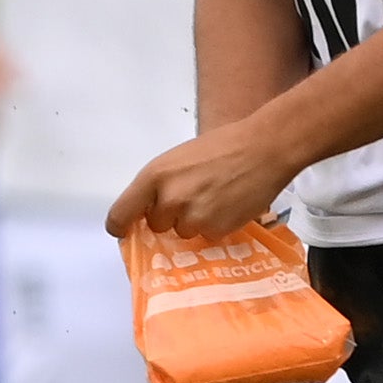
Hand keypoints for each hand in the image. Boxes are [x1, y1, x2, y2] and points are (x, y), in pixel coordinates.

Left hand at [105, 120, 296, 243]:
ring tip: (213, 198)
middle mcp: (169, 200)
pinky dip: (214, 226)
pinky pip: (205, 236)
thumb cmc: (221, 146)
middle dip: (168, 217)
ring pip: (181, 234)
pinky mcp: (215, 230)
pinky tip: (227, 205)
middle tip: (190, 197)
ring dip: (193, 222)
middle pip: (154, 227)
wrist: (264, 149)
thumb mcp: (177, 160)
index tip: (127, 230)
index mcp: (154, 177)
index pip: (119, 216)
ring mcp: (192, 217)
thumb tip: (145, 211)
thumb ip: (158, 185)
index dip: (122, 227)